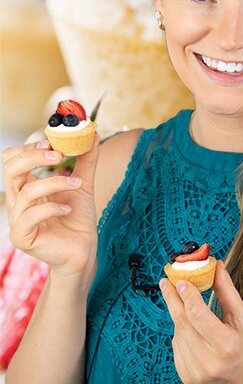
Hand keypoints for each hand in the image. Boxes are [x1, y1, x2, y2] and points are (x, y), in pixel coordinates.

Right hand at [3, 137, 99, 279]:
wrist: (83, 249)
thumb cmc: (77, 218)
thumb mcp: (83, 184)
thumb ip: (86, 160)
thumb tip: (92, 134)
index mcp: (25, 187)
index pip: (11, 160)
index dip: (27, 148)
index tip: (51, 141)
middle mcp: (17, 202)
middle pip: (10, 170)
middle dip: (34, 157)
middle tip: (58, 155)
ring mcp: (17, 220)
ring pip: (26, 192)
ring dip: (55, 182)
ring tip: (77, 184)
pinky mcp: (23, 237)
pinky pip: (31, 216)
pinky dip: (52, 208)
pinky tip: (68, 209)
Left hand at [159, 262, 242, 383]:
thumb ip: (227, 293)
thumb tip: (216, 268)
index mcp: (227, 345)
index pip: (197, 314)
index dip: (187, 295)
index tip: (181, 280)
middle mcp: (209, 361)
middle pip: (182, 323)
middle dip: (173, 300)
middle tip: (167, 283)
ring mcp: (195, 372)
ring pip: (178, 335)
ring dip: (180, 318)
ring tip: (188, 307)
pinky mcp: (187, 377)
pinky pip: (177, 348)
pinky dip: (182, 334)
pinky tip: (192, 329)